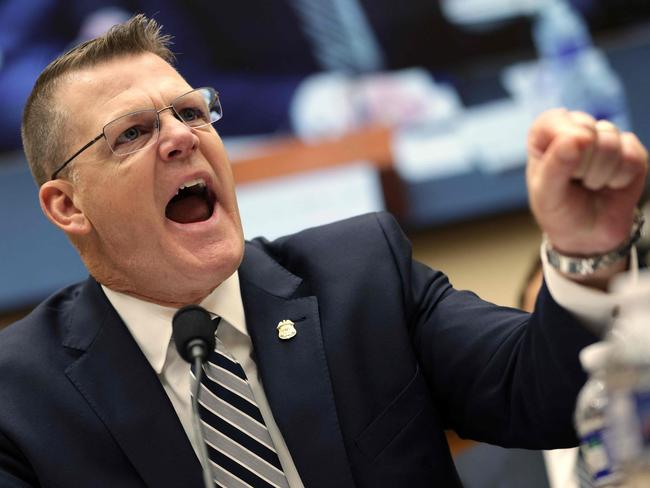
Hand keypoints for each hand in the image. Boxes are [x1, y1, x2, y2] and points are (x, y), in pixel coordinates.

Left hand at [527, 108, 647, 258]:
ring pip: (611, 143)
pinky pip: (633, 157)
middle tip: (574, 183)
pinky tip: (610, 186)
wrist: (587, 234)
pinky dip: (620, 179)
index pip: (555, 120)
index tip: (557, 172)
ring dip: (599, 175)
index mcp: (547, 133)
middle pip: (587, 131)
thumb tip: (578, 137)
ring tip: (590, 185)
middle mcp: (577, 128)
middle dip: (580, 166)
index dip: (561, 147)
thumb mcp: (546, 194)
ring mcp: (606, 137)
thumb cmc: (559, 210)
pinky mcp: (632, 150)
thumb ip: (556, 165)